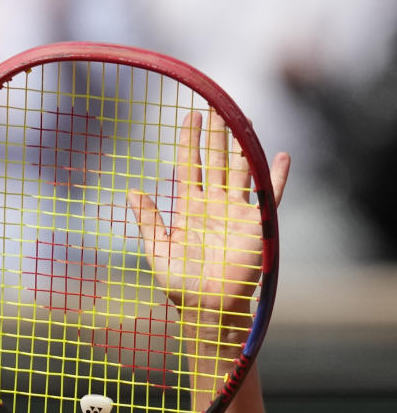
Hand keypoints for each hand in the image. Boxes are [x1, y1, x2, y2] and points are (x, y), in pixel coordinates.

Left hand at [127, 111, 289, 330]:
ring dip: (242, 146)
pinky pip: (269, 196)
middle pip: (215, 161)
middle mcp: (214, 205)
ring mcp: (237, 212)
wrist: (208, 307)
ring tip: (244, 120)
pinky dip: (276, 177)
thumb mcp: (157, 250)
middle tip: (217, 106)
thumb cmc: (181, 284)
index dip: (190, 141)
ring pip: (240, 171)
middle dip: (216, 135)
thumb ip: (148, 221)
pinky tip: (280, 156)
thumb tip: (131, 192)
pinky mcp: (257, 225)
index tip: (190, 116)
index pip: (189, 166)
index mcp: (189, 208)